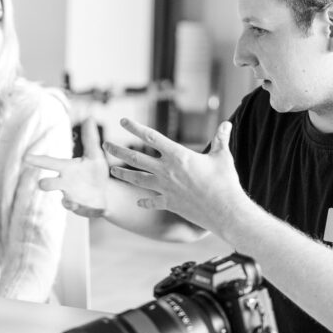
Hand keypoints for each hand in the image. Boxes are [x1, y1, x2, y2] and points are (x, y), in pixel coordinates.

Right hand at [26, 117, 107, 216]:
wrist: (106, 193)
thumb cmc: (95, 173)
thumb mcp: (95, 155)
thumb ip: (90, 139)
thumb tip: (89, 117)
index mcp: (67, 169)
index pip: (50, 163)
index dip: (38, 160)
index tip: (26, 157)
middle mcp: (66, 184)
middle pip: (50, 184)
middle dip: (46, 184)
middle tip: (41, 183)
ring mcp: (73, 198)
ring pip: (66, 202)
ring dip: (68, 201)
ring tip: (70, 200)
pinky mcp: (83, 209)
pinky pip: (82, 211)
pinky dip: (85, 210)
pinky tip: (93, 209)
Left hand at [103, 119, 243, 233]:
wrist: (225, 211)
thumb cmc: (225, 182)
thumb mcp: (223, 157)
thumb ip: (221, 139)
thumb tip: (227, 124)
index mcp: (178, 155)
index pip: (151, 137)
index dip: (136, 128)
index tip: (123, 121)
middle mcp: (167, 170)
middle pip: (136, 158)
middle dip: (118, 150)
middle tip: (105, 144)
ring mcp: (166, 188)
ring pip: (138, 179)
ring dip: (123, 174)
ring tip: (112, 170)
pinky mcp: (169, 203)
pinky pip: (152, 202)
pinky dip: (145, 202)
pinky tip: (138, 202)